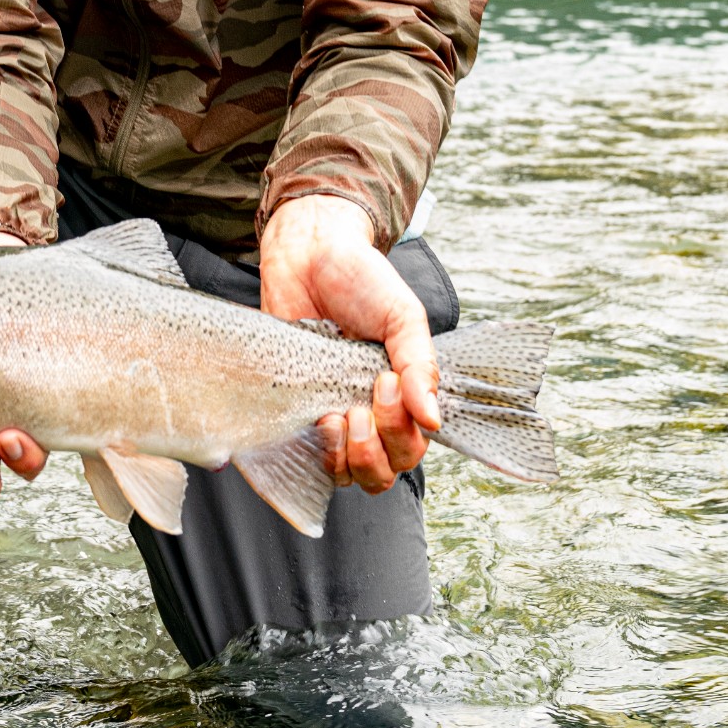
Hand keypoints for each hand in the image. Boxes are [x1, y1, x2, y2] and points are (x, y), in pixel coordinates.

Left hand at [258, 199, 440, 493]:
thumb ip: (420, 367)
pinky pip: (309, 459)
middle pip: (384, 472)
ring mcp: (331, 414)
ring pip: (350, 475)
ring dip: (349, 457)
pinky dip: (317, 452)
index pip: (413, 446)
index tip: (387, 384)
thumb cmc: (360, 280)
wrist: (307, 253)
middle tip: (362, 405)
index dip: (403, 434)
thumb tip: (433, 419)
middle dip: (377, 450)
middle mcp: (369, 413)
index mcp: (401, 394)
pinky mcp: (295, 410)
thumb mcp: (402, 317)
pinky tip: (315, 419)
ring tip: (336, 416)